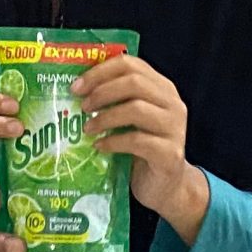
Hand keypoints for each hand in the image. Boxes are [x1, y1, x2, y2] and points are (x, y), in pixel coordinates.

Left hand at [75, 55, 210, 243]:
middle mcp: (172, 104)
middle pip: (135, 82)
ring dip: (105, 117)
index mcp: (162, 89)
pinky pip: (137, 141)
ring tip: (87, 128)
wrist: (166, 186)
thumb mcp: (130, 119)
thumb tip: (77, 89)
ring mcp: (174, 128)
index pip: (131, 64)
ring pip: (136, 109)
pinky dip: (113, 141)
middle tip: (82, 106)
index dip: (101, 71)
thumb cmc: (143, 149)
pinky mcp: (169, 153)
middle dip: (102, 92)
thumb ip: (115, 101)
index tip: (77, 85)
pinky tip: (99, 146)